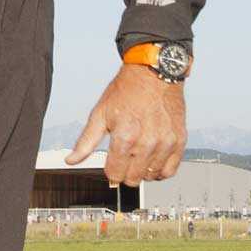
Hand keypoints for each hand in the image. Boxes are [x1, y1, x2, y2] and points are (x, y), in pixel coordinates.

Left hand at [72, 62, 184, 185]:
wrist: (154, 72)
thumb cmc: (127, 90)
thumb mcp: (100, 113)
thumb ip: (86, 142)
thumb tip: (71, 160)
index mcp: (125, 137)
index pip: (115, 174)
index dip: (110, 170)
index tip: (112, 162)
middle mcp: (147, 143)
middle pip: (133, 179)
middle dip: (126, 172)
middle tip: (125, 157)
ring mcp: (165, 143)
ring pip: (151, 176)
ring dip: (143, 170)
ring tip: (139, 154)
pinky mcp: (179, 140)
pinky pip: (170, 170)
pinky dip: (161, 169)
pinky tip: (153, 158)